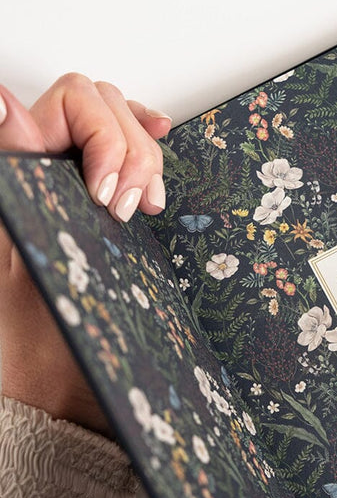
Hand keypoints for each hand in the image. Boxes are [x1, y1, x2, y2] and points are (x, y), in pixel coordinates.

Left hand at [0, 75, 171, 436]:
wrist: (65, 394)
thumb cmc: (37, 341)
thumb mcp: (19, 256)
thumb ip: (13, 171)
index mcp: (24, 174)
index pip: (74, 103)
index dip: (104, 136)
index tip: (109, 198)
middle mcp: (50, 170)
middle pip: (101, 105)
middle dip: (130, 151)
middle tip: (129, 212)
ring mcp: (82, 188)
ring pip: (124, 122)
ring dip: (145, 155)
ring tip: (147, 206)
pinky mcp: (110, 212)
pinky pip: (133, 152)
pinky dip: (149, 139)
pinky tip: (161, 136)